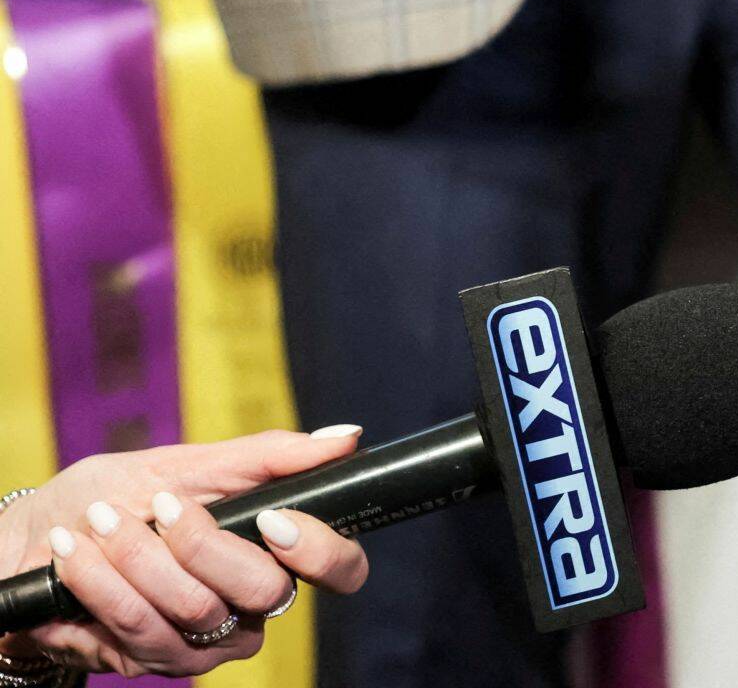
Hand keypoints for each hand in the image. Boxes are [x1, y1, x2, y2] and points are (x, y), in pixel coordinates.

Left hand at [0, 429, 370, 679]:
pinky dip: (101, 580)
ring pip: (196, 609)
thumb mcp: (191, 463)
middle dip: (204, 544)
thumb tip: (345, 436)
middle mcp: (250, 605)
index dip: (320, 551)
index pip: (341, 569)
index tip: (273, 519)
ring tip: (100, 520)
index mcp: (276, 552)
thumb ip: (268, 456)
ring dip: (137, 555)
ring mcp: (205, 641)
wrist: (32, 539)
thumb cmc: (117, 495)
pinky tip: (76, 552)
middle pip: (264, 591)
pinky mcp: (153, 662)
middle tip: (162, 507)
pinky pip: (139, 626)